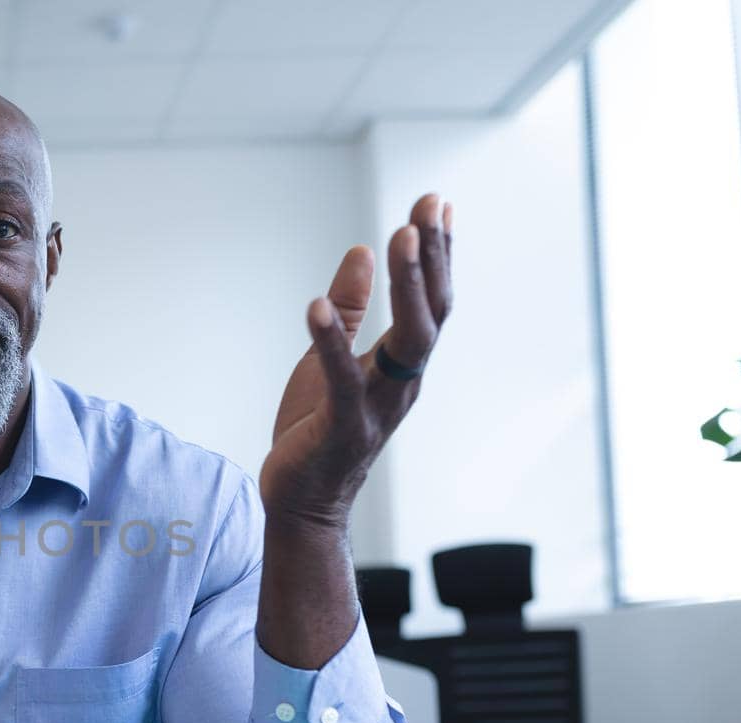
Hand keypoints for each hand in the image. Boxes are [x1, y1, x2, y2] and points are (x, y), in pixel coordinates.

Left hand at [259, 193, 452, 528]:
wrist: (302, 503)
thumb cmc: (316, 431)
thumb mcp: (328, 360)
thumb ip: (349, 311)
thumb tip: (362, 252)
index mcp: (400, 366)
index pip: (431, 301)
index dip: (437, 253)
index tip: (436, 202)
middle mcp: (401, 383)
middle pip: (432, 314)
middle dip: (432, 258)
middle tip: (428, 205)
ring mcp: (376, 407)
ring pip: (408, 343)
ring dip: (406, 287)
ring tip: (397, 237)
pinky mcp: (341, 427)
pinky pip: (341, 380)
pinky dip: (330, 342)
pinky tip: (314, 306)